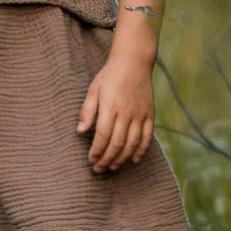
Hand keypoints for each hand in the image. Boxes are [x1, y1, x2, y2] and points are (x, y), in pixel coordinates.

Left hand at [77, 54, 154, 172]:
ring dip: (122, 158)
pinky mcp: (150, 114)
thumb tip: (79, 131)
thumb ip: (86, 111)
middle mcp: (127, 112)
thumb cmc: (109, 76)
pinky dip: (142, 150)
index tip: (91, 160)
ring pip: (132, 143)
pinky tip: (134, 159)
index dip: (97, 151)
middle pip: (117, 143)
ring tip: (113, 167)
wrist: (133, 61)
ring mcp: (140, 114)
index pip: (103, 135)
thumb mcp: (93, 90)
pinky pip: (148, 136)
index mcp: (110, 106)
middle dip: (107, 159)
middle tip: (99, 169)